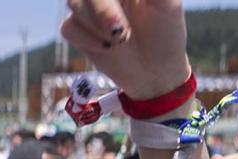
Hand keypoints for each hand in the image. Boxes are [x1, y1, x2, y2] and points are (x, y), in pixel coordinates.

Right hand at [60, 0, 190, 101]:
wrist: (154, 72)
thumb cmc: (166, 33)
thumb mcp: (168, 5)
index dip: (105, 0)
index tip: (120, 24)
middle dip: (101, 9)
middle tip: (122, 31)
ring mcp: (88, 8)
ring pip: (74, 3)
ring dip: (97, 24)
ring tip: (121, 39)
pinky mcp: (78, 31)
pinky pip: (69, 28)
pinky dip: (87, 40)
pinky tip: (107, 48)